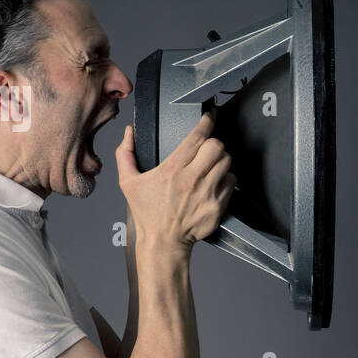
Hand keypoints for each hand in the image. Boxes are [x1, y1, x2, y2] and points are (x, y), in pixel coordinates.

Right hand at [114, 108, 237, 255]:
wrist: (164, 242)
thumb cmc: (147, 213)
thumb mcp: (128, 182)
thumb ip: (125, 154)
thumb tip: (128, 132)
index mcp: (172, 170)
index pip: (197, 137)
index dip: (207, 121)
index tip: (210, 116)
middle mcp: (192, 180)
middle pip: (217, 147)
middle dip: (214, 142)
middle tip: (207, 147)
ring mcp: (208, 193)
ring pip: (227, 162)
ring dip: (220, 160)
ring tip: (210, 165)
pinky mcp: (219, 205)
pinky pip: (231, 182)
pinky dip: (225, 178)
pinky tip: (214, 182)